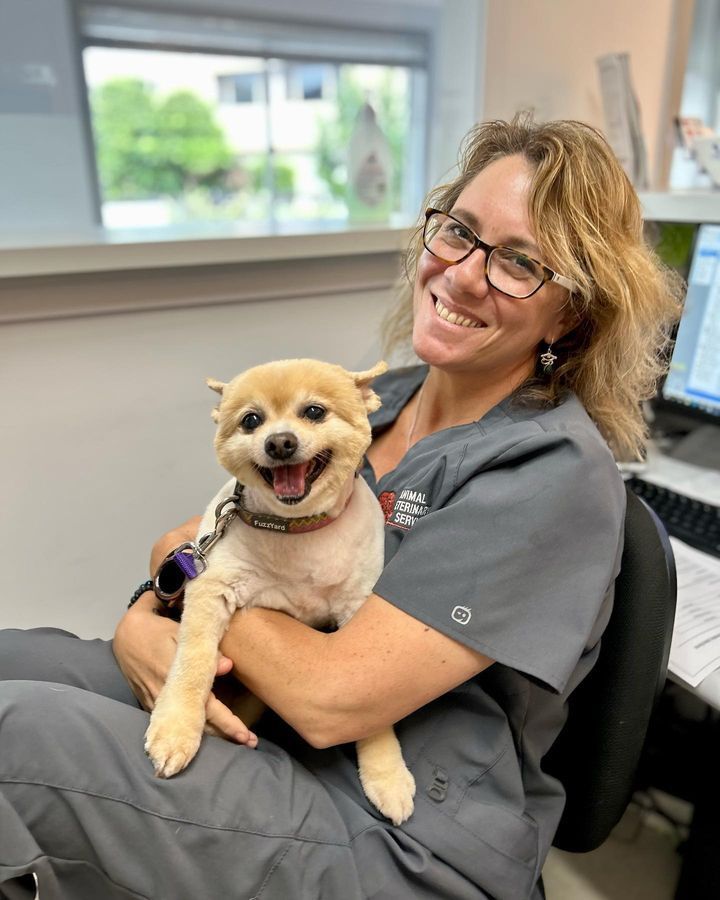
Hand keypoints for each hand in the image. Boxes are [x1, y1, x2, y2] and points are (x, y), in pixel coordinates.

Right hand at [113, 592, 257, 745]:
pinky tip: (210, 733)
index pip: (208, 707)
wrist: (125, 636)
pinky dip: (192, 730)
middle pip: (200, 722)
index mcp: (177, 677)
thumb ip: (204, 651)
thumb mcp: (180, 633)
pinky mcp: (151, 705)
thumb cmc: (157, 629)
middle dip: (226, 734)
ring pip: (187, 726)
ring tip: (236, 741)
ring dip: (213, 734)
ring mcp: (158, 703)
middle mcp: (168, 695)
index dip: (227, 722)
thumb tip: (229, 666)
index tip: (245, 734)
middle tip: (250, 742)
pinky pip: (174, 722)